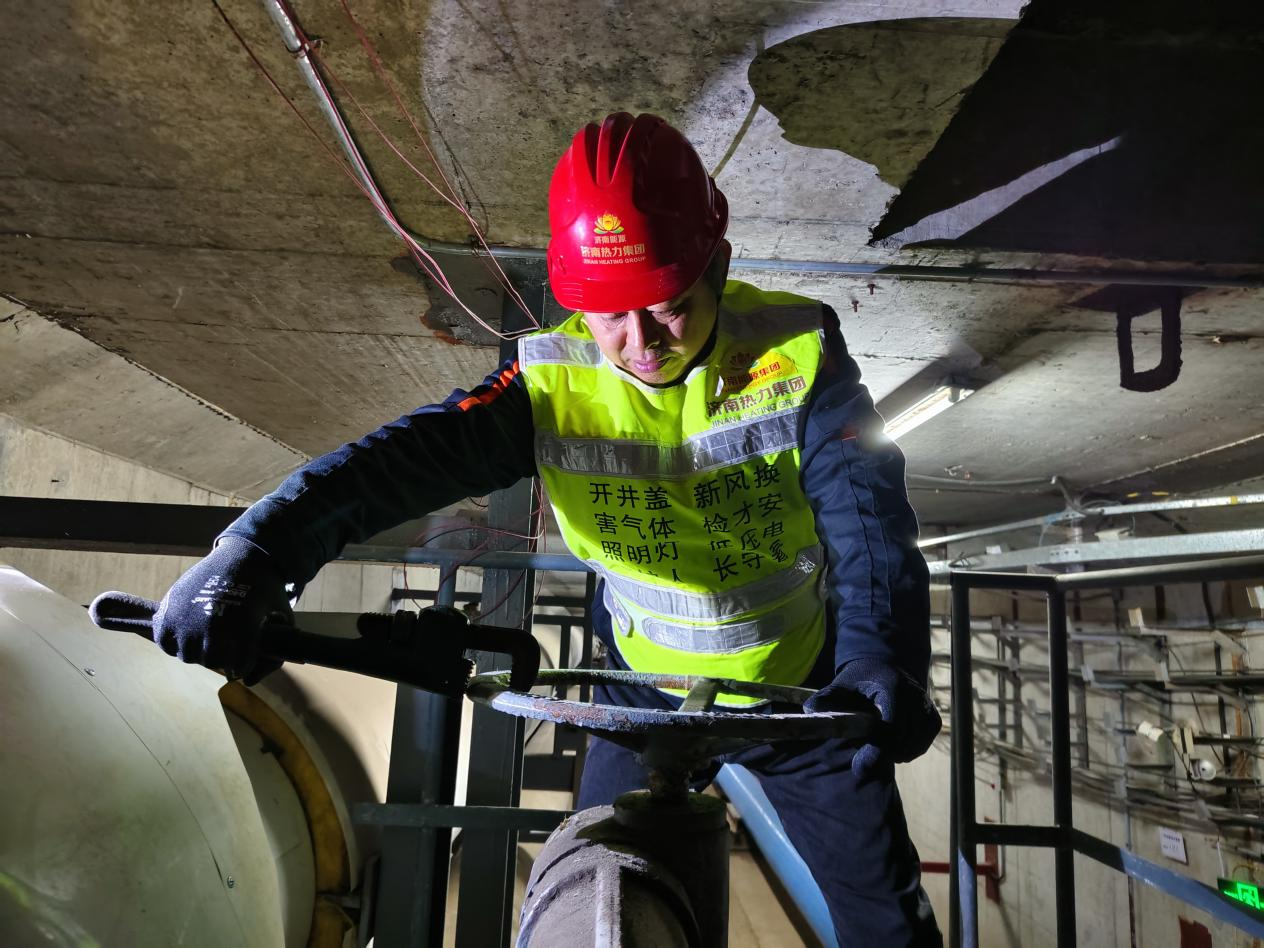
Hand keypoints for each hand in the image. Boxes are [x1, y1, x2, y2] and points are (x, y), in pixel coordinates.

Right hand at [153, 535, 291, 681]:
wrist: (241, 557)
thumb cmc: (264, 590)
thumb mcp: (282, 618)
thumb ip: (275, 655)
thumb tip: (248, 682)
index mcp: (241, 626)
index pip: (239, 666)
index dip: (243, 664)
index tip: (244, 656)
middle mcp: (212, 623)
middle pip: (210, 662)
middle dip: (221, 657)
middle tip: (226, 644)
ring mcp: (187, 616)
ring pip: (187, 655)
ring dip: (197, 651)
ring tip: (208, 638)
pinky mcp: (168, 609)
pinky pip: (165, 643)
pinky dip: (175, 642)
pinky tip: (188, 634)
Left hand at [803, 657, 941, 780]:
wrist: (885, 665)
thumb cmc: (859, 678)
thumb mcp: (840, 684)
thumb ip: (826, 699)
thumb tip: (809, 711)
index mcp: (891, 687)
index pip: (891, 727)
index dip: (876, 751)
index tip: (859, 767)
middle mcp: (914, 697)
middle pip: (902, 741)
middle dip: (882, 755)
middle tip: (863, 759)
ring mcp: (926, 707)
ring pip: (914, 746)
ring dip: (894, 754)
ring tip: (876, 747)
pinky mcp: (932, 717)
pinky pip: (922, 743)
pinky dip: (907, 750)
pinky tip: (891, 745)